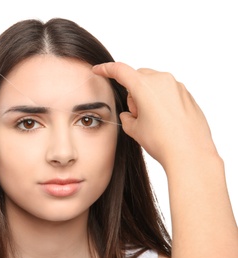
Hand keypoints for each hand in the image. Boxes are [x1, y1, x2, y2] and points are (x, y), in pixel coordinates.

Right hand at [93, 62, 216, 166]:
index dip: (106, 69)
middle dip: (133, 91)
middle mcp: (162, 81)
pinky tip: (164, 121)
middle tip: (136, 114)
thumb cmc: (163, 141)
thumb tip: (129, 115)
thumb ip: (126, 117)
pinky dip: (162, 101)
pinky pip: (169, 91)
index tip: (99, 69)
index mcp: (144, 86)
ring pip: (154, 84)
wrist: (190, 154)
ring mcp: (177, 87)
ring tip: (152, 121)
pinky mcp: (188, 95)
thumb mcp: (134, 130)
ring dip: (148, 96)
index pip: (120, 70)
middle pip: (139, 77)